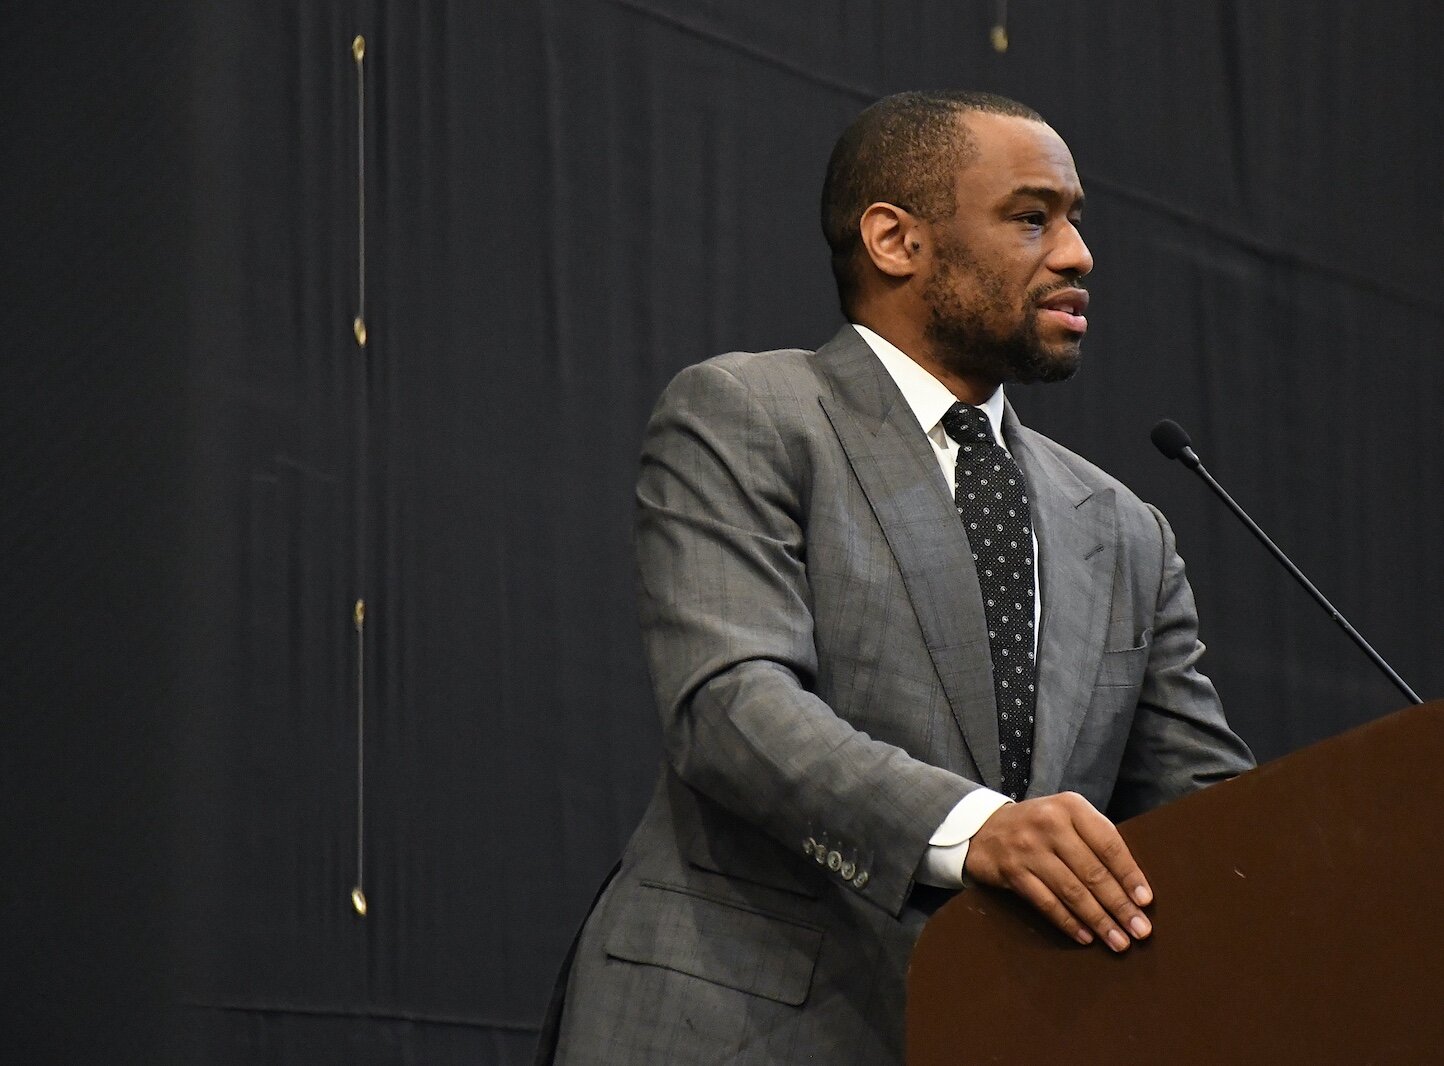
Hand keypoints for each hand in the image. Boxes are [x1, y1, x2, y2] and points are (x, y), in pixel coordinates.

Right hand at [963, 792, 1152, 951]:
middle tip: (1140, 931)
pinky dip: (1068, 922)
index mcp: (1071, 807)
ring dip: (1098, 920)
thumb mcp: (1068, 818)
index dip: (1129, 875)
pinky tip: (1086, 936)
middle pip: (1092, 872)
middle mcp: (1050, 824)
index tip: (1146, 902)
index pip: (1108, 844)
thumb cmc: (1040, 826)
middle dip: (1119, 906)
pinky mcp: (1012, 871)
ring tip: (1118, 941)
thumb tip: (1133, 886)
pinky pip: (1046, 902)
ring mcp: (1028, 848)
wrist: (984, 827)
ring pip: (1071, 891)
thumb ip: (1096, 840)